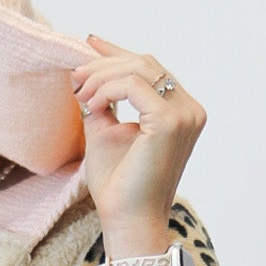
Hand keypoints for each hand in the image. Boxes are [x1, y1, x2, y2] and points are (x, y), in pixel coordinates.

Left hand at [70, 35, 205, 247]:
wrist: (127, 220)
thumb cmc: (119, 185)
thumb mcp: (106, 132)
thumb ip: (103, 102)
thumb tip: (85, 74)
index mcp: (181, 112)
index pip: (150, 70)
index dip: (118, 53)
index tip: (89, 45)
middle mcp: (189, 110)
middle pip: (145, 63)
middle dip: (104, 63)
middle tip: (75, 75)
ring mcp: (184, 115)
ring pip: (138, 69)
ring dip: (102, 76)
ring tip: (78, 92)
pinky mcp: (170, 122)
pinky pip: (133, 85)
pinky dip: (107, 90)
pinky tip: (90, 104)